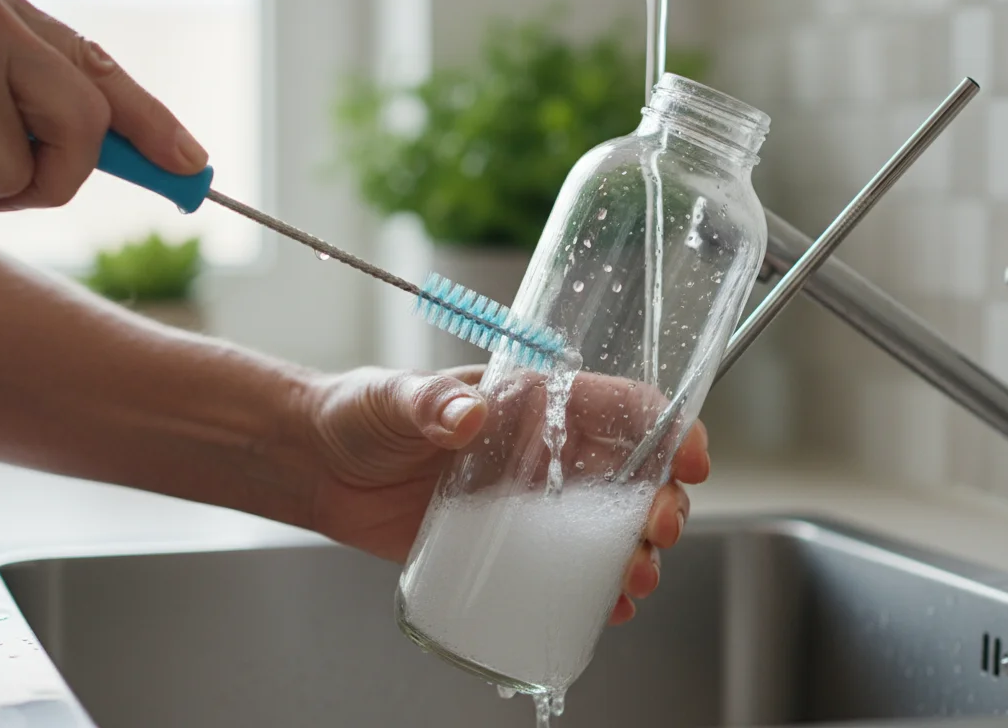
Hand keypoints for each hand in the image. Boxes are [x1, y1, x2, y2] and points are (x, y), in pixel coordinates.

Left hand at [306, 364, 709, 625]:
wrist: (318, 467)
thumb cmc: (358, 416)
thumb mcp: (392, 400)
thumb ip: (427, 404)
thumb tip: (466, 417)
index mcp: (529, 402)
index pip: (616, 405)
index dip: (665, 427)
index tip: (689, 457)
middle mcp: (540, 451)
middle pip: (629, 473)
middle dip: (660, 502)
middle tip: (658, 530)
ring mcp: (526, 501)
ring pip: (607, 526)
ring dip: (635, 553)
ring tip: (636, 579)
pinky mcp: (503, 545)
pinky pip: (564, 567)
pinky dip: (594, 589)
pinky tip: (609, 607)